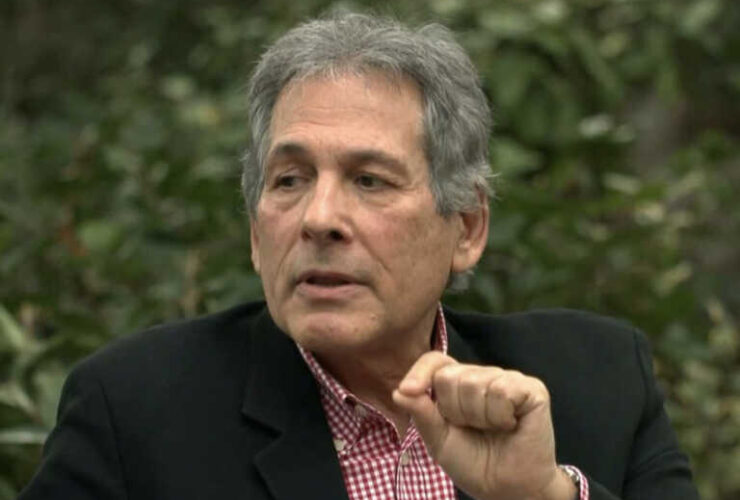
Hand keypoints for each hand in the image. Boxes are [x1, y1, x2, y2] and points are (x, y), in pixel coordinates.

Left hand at [392, 352, 574, 499]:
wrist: (508, 489)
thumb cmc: (475, 463)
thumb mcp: (439, 441)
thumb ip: (422, 415)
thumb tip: (399, 392)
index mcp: (458, 384)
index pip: (435, 361)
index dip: (420, 372)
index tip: (408, 390)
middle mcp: (482, 375)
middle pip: (450, 376)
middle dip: (455, 411)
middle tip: (473, 429)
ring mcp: (508, 379)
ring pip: (475, 383)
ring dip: (479, 417)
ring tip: (493, 429)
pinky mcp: (532, 389)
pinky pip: (502, 391)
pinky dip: (500, 416)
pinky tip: (510, 425)